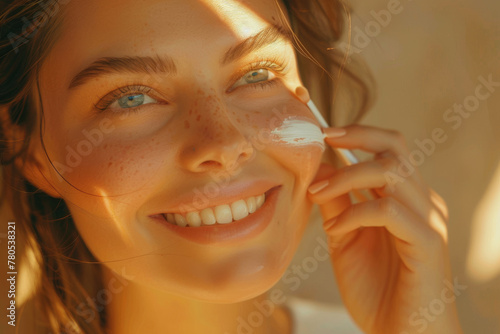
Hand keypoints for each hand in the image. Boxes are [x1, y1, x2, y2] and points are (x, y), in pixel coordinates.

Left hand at [307, 124, 462, 333]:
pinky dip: (356, 213)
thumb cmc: (376, 289)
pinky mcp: (427, 243)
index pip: (388, 149)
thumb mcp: (346, 238)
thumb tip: (320, 169)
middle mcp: (421, 202)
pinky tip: (336, 229)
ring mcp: (427, 221)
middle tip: (324, 140)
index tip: (322, 132)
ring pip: (392, 172)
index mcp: (404, 198)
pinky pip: (389, 211)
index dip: (357, 133)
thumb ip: (337, 203)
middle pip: (396, 148)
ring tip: (318, 194)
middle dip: (357, 137)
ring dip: (347, 177)